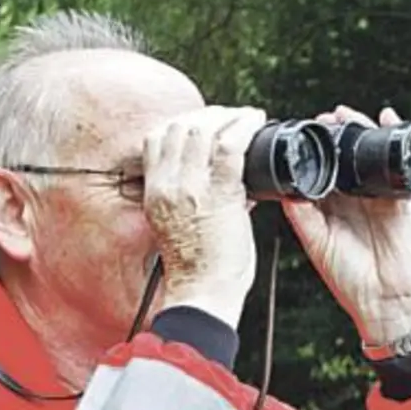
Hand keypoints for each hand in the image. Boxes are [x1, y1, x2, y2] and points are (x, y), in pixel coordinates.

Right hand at [142, 105, 268, 328]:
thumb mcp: (180, 226)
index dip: (183, 122)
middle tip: (232, 118)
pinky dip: (244, 126)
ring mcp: (190, 187)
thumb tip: (232, 181)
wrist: (202, 294)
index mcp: (155, 192)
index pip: (157, 137)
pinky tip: (256, 121)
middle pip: (180, 126)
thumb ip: (195, 199)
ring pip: (203, 128)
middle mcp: (167, 185)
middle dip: (208, 114)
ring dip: (228, 117)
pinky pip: (230, 145)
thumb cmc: (200, 269)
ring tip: (247, 117)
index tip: (206, 123)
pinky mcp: (219, 193)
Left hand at [281, 105, 410, 348]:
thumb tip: (284, 189)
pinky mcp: (400, 200)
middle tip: (324, 117)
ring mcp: (377, 198)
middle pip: (343, 157)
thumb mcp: (318, 246)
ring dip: (360, 131)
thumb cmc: (350, 281)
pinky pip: (398, 165)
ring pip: (367, 156)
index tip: (301, 129)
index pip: (318, 171)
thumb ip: (303, 217)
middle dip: (335, 134)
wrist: (387, 302)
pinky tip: (389, 118)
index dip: (311, 150)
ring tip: (347, 115)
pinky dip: (395, 139)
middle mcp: (352, 200)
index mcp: (329, 210)